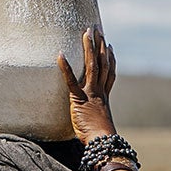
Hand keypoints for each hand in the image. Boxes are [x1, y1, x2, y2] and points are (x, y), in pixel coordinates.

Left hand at [58, 27, 116, 141]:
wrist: (103, 141)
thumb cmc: (100, 138)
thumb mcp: (99, 124)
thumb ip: (95, 117)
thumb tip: (92, 121)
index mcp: (104, 96)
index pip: (109, 73)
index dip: (110, 58)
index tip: (109, 46)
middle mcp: (99, 91)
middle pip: (102, 63)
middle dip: (100, 44)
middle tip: (98, 29)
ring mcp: (91, 93)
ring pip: (92, 65)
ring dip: (89, 47)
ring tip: (86, 32)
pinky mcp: (79, 99)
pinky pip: (71, 80)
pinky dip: (66, 67)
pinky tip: (60, 55)